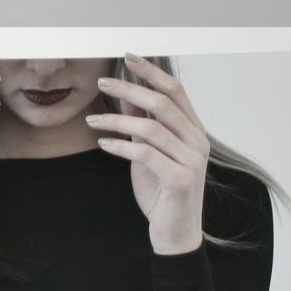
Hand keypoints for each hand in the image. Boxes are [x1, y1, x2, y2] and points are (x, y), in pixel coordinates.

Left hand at [85, 54, 208, 253]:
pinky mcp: (180, 179)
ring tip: (93, 120)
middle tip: (102, 83)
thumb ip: (141, 124)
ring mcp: (192, 161)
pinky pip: (146, 153)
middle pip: (162, 103)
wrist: (175, 233)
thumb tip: (126, 94)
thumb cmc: (162, 191)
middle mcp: (197, 142)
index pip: (175, 91)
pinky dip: (121, 145)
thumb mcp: (148, 152)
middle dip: (129, 88)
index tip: (129, 57)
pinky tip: (103, 143)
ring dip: (117, 119)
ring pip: (151, 128)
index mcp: (193, 131)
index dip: (152, 72)